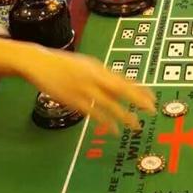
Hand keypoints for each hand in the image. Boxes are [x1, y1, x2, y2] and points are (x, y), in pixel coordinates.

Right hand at [20, 47, 155, 135]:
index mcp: (99, 68)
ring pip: (109, 104)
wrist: (39, 63)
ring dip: (124, 115)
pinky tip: (114, 130)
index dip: (140, 89)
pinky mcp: (73, 100)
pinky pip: (93, 113)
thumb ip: (101, 75)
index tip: (153, 98)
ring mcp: (84, 89)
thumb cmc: (63, 65)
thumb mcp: (85, 65)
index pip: (124, 79)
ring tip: (136, 125)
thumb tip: (117, 83)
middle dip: (138, 100)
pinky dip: (105, 122)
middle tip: (152, 110)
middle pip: (121, 89)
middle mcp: (95, 77)